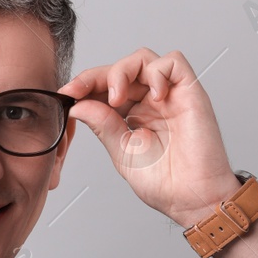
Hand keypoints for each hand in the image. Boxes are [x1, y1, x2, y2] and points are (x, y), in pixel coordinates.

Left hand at [59, 48, 240, 226]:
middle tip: (79, 91)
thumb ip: (103, 125)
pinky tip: (153, 97)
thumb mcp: (122, 152)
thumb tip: (78, 105)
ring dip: (122, 71)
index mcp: (132, 114)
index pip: (106, 86)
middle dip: (96, 77)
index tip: (66, 94)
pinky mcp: (190, 92)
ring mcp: (170, 95)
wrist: (192, 198)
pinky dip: (158, 72)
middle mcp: (150, 101)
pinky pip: (173, 63)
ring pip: (143, 59)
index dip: (85, 85)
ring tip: (117, 99)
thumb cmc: (165, 182)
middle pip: (121, 69)